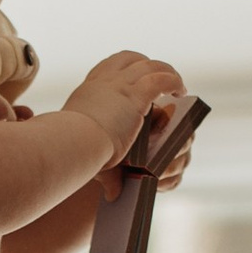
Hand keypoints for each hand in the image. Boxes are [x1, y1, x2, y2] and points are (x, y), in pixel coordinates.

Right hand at [64, 48, 182, 174]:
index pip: (107, 67)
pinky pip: (161, 79)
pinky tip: (180, 90)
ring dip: (166, 71)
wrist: (71, 145)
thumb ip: (101, 165)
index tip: (133, 75)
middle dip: (147, 63)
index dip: (123, 68)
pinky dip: (173, 81)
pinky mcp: (136, 95)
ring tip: (177, 85)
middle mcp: (103, 82)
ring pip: (150, 65)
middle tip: (160, 75)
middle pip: (129, 58)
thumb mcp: (81, 149)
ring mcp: (120, 85)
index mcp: (88, 90)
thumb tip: (113, 194)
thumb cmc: (71, 152)